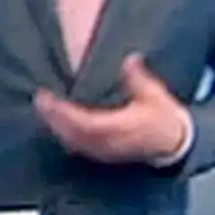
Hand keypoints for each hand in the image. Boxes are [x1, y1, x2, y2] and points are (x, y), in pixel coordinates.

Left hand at [34, 54, 189, 163]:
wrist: (174, 143)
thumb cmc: (164, 117)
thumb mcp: (154, 93)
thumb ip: (137, 77)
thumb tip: (130, 58)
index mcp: (122, 127)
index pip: (85, 122)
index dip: (64, 112)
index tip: (48, 98)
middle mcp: (110, 142)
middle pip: (74, 134)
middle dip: (54, 119)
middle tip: (40, 101)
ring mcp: (106, 152)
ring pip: (74, 142)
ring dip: (57, 127)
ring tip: (44, 110)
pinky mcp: (104, 155)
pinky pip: (79, 147)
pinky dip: (65, 136)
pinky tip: (57, 126)